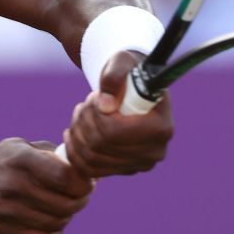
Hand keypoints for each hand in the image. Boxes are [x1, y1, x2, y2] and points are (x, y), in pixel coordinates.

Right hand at [0, 138, 93, 233]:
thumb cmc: (0, 165)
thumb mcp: (19, 147)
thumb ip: (51, 154)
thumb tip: (85, 166)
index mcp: (18, 159)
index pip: (65, 177)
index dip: (83, 183)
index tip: (87, 182)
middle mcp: (10, 185)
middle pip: (65, 203)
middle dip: (80, 200)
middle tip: (81, 195)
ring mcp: (4, 212)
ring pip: (56, 222)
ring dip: (67, 216)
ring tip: (64, 206)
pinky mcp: (2, 232)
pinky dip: (54, 232)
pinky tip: (51, 221)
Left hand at [62, 50, 174, 178]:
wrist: (133, 88)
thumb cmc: (129, 73)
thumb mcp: (121, 62)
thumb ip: (114, 76)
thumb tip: (105, 106)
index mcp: (161, 127)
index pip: (116, 132)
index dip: (96, 115)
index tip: (95, 97)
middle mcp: (155, 152)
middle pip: (101, 146)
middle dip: (85, 121)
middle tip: (85, 104)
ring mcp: (139, 164)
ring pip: (92, 158)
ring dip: (78, 133)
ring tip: (81, 113)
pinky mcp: (124, 170)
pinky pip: (89, 170)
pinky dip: (74, 152)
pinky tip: (72, 133)